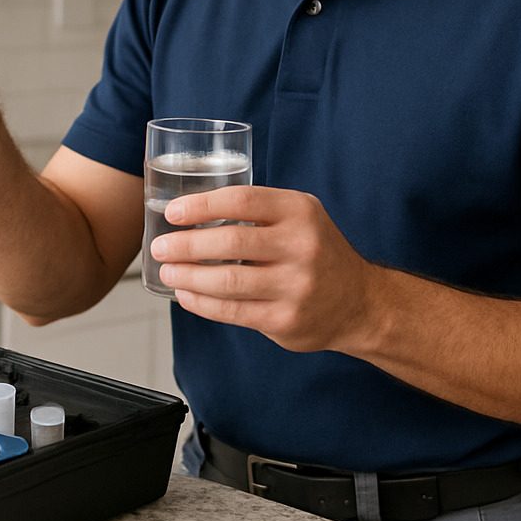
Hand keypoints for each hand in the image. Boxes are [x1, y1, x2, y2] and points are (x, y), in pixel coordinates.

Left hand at [150, 185, 378, 353]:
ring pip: (227, 281)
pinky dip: (202, 303)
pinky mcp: (286, 319)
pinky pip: (233, 311)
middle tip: (160, 247)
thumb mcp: (300, 217)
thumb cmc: (318, 253)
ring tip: (167, 272)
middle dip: (186, 245)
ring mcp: (296, 286)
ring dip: (188, 277)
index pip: (242, 200)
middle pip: (230, 242)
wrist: (360, 302)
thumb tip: (193, 211)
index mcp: (300, 211)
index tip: (173, 212)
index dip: (201, 205)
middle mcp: (302, 246)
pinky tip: (186, 295)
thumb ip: (258, 212)